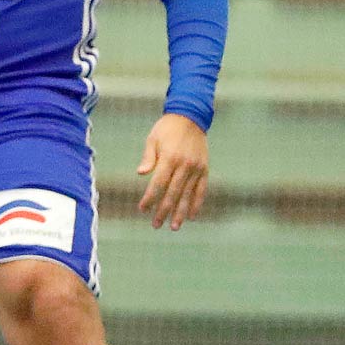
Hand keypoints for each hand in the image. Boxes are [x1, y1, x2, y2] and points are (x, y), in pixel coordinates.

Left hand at [136, 113, 209, 230]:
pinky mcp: (204, 169)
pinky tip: (191, 216)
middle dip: (163, 211)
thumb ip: (148, 158)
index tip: (143, 209)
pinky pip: (201, 190)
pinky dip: (197, 203)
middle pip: (172, 193)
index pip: (158, 184)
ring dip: (180, 212)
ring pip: (187, 195)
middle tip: (156, 225)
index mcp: (169, 158)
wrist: (191, 117)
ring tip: (174, 227)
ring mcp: (196, 168)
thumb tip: (140, 173)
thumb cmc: (166, 129)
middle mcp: (184, 165)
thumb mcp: (152, 139)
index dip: (150, 198)